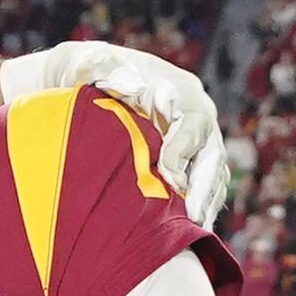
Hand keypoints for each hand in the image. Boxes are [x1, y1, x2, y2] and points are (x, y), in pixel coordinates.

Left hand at [4, 40, 227, 226]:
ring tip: (195, 231)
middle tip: (193, 215)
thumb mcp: (87, 63)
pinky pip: (202, 187)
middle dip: (203, 185)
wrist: (84, 81)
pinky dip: (197, 207)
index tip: (168, 173)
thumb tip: (129, 83)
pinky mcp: (186, 160)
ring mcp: (195, 139)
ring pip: (212, 173)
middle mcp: (194, 115)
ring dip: (204, 202)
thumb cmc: (84, 71)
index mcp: (178, 90)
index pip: (193, 121)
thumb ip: (103, 67)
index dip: (183, 148)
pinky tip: (186, 232)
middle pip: (211, 153)